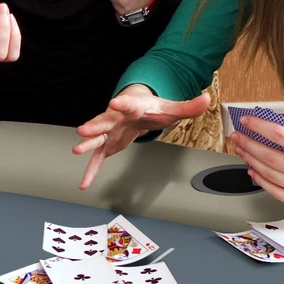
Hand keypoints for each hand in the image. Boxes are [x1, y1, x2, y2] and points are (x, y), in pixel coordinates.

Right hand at [73, 86, 210, 190]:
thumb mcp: (171, 107)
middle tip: (83, 130)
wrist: (135, 108)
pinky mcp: (108, 145)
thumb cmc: (150, 108)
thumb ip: (188, 106)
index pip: (126, 104)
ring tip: (76, 150)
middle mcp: (116, 119)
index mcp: (132, 108)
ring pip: (97, 138)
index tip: (115, 102)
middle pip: (104, 121)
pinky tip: (84, 183)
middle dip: (94, 126)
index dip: (121, 104)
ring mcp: (110, 132)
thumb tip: (206, 100)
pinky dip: (90, 171)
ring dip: (87, 144)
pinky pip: (97, 159)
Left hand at [233, 118, 283, 212]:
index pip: (279, 135)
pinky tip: (252, 170)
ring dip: (250, 160)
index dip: (259, 126)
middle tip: (238, 136)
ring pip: (268, 173)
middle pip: (269, 156)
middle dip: (248, 143)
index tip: (246, 121)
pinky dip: (259, 179)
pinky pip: (274, 191)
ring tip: (242, 150)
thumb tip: (269, 126)